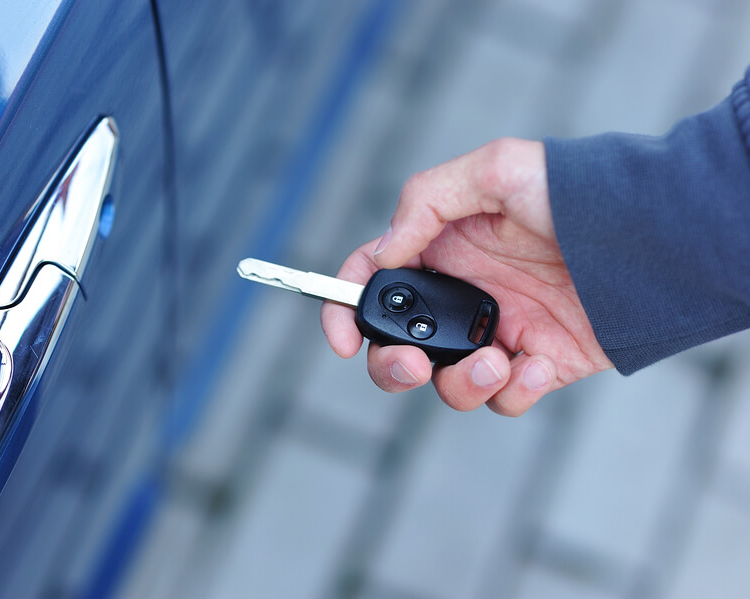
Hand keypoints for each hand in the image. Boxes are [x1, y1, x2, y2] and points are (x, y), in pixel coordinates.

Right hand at [320, 138, 612, 415]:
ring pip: (448, 382)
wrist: (654, 236)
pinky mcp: (540, 363)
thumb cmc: (576, 191)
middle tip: (412, 366)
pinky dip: (513, 392)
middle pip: (399, 348)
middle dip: (392, 367)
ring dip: (459, 384)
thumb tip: (385, 253)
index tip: (342, 340)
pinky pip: (507, 397)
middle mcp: (463, 295)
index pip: (373, 281)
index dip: (344, 311)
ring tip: (494, 361)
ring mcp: (500, 332)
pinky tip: (538, 365)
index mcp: (441, 249)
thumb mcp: (495, 170)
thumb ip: (425, 201)